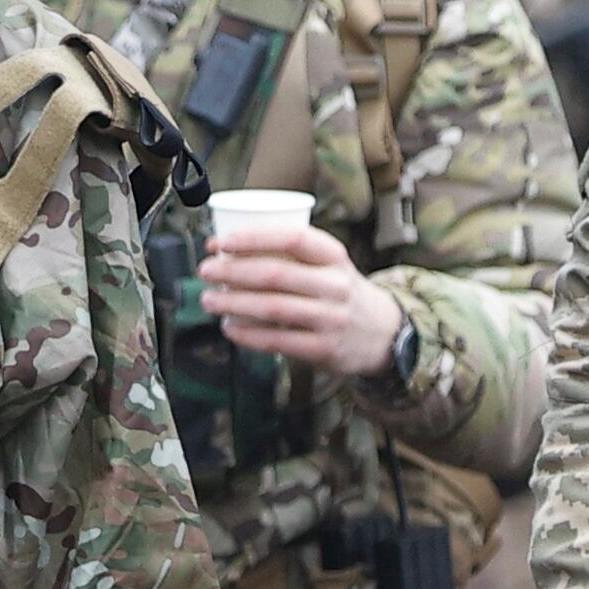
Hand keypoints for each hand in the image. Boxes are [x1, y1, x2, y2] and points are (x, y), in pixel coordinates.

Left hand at [198, 220, 406, 376]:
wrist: (382, 333)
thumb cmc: (340, 291)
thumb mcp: (330, 265)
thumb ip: (293, 256)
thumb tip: (228, 249)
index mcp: (335, 257)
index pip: (293, 239)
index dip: (254, 238)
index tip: (222, 242)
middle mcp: (335, 286)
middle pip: (275, 274)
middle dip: (232, 272)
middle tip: (205, 270)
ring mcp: (331, 319)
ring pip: (272, 308)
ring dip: (233, 303)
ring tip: (209, 299)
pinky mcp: (324, 349)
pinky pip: (278, 341)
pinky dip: (248, 334)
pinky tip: (229, 327)